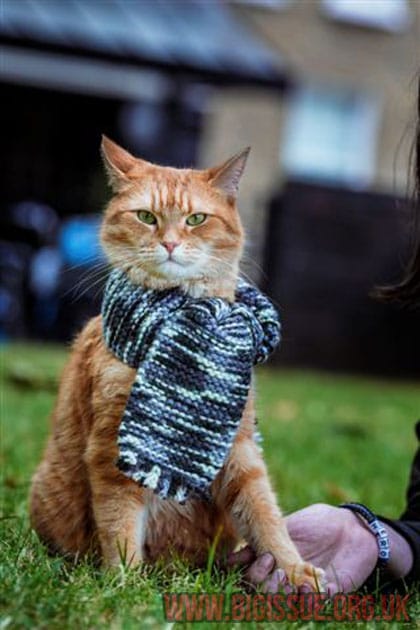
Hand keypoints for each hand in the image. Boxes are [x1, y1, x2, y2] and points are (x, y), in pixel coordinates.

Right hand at [229, 503, 412, 594]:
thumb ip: (261, 543)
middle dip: (269, 589)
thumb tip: (231, 559)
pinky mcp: (327, 598)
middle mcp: (284, 582)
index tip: (267, 558)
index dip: (254, 576)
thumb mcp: (285, 529)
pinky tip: (319, 588)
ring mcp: (304, 592)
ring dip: (290, 599)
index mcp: (271, 566)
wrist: (350, 527)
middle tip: (281, 572)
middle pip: (265, 599)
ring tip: (299, 584)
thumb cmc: (315, 523)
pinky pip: (316, 609)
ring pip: (288, 609)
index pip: (251, 582)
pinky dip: (314, 601)